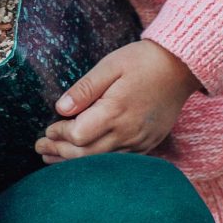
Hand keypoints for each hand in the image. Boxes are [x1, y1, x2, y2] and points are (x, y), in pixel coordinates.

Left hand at [35, 41, 201, 162]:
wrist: (181, 66)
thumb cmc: (143, 61)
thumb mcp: (110, 66)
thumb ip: (85, 89)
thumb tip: (60, 108)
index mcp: (115, 111)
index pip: (78, 135)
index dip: (59, 134)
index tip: (48, 128)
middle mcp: (128, 132)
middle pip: (86, 155)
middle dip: (60, 153)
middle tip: (41, 148)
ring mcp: (140, 141)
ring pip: (101, 161)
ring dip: (75, 162)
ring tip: (54, 157)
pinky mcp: (148, 143)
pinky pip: (119, 160)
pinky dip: (97, 161)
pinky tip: (85, 157)